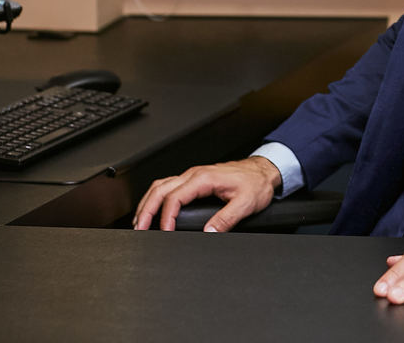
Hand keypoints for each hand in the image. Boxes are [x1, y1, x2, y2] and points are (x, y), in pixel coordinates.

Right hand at [132, 156, 281, 231]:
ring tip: (140, 222)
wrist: (264, 171)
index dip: (166, 217)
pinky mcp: (195, 179)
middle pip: (160, 190)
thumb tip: (208, 233)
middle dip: (146, 210)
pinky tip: (154, 209)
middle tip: (139, 229)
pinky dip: (156, 199)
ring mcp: (193, 176)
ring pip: (161, 186)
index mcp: (204, 178)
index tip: (165, 232)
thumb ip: (226, 219)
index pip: (175, 197)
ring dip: (147, 203)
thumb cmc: (256, 183)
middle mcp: (195, 174)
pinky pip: (168, 186)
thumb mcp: (245, 203)